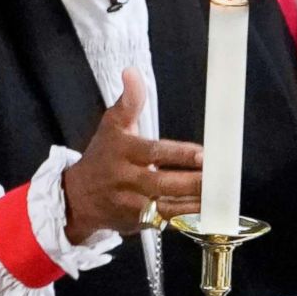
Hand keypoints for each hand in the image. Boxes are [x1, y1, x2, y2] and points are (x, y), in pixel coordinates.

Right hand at [63, 67, 202, 241]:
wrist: (77, 198)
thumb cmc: (101, 158)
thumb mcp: (112, 126)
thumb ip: (129, 101)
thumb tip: (132, 72)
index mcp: (123, 152)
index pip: (154, 153)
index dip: (180, 155)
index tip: (203, 154)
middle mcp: (127, 180)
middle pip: (163, 183)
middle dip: (193, 182)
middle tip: (218, 177)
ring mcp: (132, 205)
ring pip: (167, 207)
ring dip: (195, 203)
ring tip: (219, 196)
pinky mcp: (138, 223)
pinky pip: (166, 222)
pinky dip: (187, 219)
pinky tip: (207, 212)